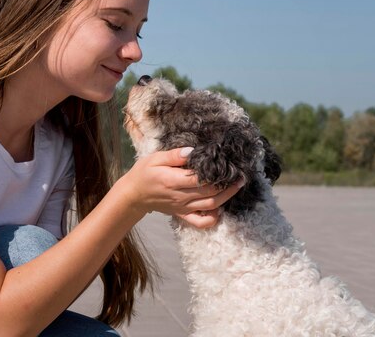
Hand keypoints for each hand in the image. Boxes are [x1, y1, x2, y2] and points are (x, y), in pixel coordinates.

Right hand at [118, 147, 243, 227]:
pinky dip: (213, 218)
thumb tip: (192, 152)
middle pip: (210, 192)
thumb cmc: (144, 173)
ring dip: (227, 197)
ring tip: (237, 186)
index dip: (218, 172)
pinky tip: (220, 208)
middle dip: (228, 184)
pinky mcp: (183, 214)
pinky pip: (201, 221)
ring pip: (211, 206)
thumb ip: (174, 155)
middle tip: (240, 174)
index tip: (230, 164)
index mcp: (172, 180)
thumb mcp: (155, 158)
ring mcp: (182, 207)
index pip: (201, 178)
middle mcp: (180, 196)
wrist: (134, 194)